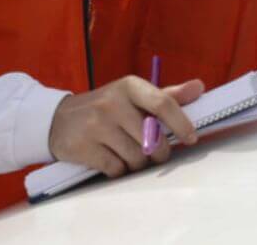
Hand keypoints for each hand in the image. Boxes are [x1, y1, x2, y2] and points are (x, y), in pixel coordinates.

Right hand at [48, 76, 204, 177]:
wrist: (57, 120)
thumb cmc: (106, 108)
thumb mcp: (133, 96)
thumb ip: (166, 95)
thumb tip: (199, 86)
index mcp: (129, 86)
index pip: (163, 104)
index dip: (182, 123)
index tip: (191, 138)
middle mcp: (112, 103)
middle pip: (152, 139)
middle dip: (158, 152)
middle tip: (154, 152)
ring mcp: (96, 125)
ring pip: (136, 157)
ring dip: (138, 163)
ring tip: (128, 153)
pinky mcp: (83, 147)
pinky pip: (116, 169)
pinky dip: (119, 170)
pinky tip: (112, 159)